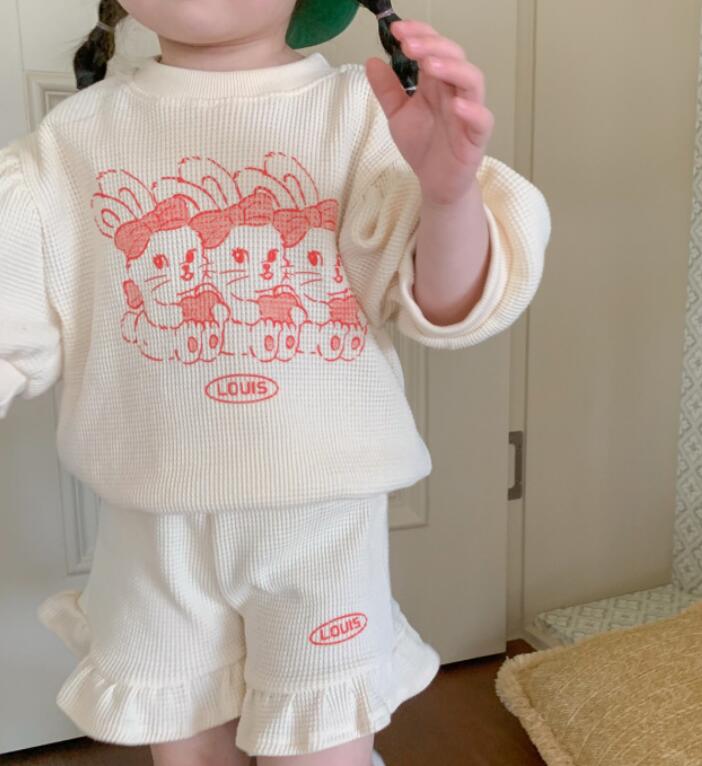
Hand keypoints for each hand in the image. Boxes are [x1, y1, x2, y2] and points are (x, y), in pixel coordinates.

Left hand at [365, 19, 493, 205]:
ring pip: (472, 81)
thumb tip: (371, 61)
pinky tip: (455, 106)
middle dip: (432, 46)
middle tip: (408, 44)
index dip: (419, 34)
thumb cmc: (423, 146)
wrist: (435, 183)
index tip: (397, 30)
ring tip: (429, 64)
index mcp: (437, 83)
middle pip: (454, 57)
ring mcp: (468, 113)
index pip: (434, 48)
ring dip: (452, 68)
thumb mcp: (397, 116)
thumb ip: (387, 90)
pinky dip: (471, 111)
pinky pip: (482, 119)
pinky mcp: (476, 138)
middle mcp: (454, 92)